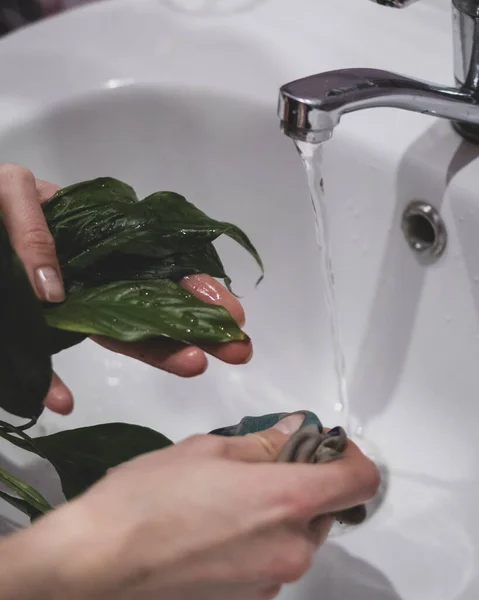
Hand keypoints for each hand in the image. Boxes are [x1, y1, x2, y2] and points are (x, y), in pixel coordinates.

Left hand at [0, 164, 251, 414]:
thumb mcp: (13, 191)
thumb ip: (34, 228)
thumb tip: (53, 292)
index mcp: (102, 244)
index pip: (159, 269)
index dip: (195, 290)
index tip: (228, 310)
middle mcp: (95, 280)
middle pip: (153, 308)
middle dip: (200, 328)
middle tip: (239, 349)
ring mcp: (69, 308)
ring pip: (119, 335)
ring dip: (160, 353)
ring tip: (196, 364)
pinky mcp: (32, 330)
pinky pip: (43, 361)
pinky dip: (50, 384)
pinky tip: (63, 401)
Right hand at [4, 414, 379, 599]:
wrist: (98, 562)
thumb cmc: (151, 493)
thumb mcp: (208, 448)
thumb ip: (264, 442)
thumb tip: (298, 429)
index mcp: (287, 501)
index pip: (360, 481)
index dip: (350, 456)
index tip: (322, 443)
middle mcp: (292, 548)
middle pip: (326, 509)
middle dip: (305, 481)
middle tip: (261, 462)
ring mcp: (272, 581)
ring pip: (298, 535)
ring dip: (281, 511)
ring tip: (230, 496)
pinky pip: (272, 560)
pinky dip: (261, 538)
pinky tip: (216, 528)